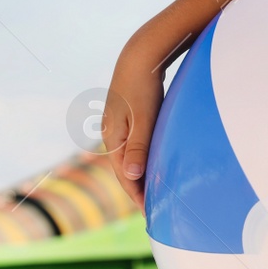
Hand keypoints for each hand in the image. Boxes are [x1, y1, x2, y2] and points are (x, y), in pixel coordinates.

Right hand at [102, 50, 164, 209]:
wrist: (140, 55)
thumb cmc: (143, 87)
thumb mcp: (143, 118)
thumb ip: (138, 148)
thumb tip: (132, 177)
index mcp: (112, 138)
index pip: (124, 176)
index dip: (137, 196)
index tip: (151, 213)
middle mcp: (112, 134)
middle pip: (125, 170)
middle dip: (138, 190)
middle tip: (155, 209)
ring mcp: (118, 125)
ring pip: (129, 158)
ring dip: (141, 175)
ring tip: (155, 191)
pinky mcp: (127, 117)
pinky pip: (134, 146)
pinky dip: (143, 159)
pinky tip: (154, 162)